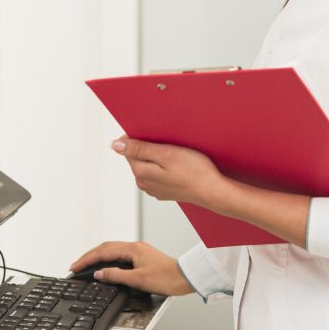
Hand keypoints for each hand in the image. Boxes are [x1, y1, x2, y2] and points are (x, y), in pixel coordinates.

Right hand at [69, 241, 194, 296]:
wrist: (185, 278)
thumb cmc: (166, 278)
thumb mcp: (138, 280)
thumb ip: (116, 275)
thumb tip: (99, 273)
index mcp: (132, 249)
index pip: (102, 252)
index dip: (87, 260)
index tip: (75, 267)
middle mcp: (134, 246)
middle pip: (105, 248)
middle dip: (89, 256)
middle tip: (76, 265)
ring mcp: (138, 250)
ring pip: (111, 250)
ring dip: (97, 256)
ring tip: (86, 264)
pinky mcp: (142, 256)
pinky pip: (119, 253)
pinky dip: (107, 258)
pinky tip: (105, 264)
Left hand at [111, 135, 225, 209]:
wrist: (213, 191)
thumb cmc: (194, 171)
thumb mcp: (166, 154)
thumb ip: (139, 149)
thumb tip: (115, 145)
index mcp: (141, 173)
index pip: (128, 149)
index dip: (141, 138)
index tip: (158, 138)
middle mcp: (144, 183)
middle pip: (138, 157)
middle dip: (150, 148)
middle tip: (170, 146)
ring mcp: (154, 189)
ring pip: (149, 165)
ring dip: (158, 157)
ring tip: (176, 156)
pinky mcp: (164, 190)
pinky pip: (159, 173)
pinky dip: (165, 166)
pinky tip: (179, 166)